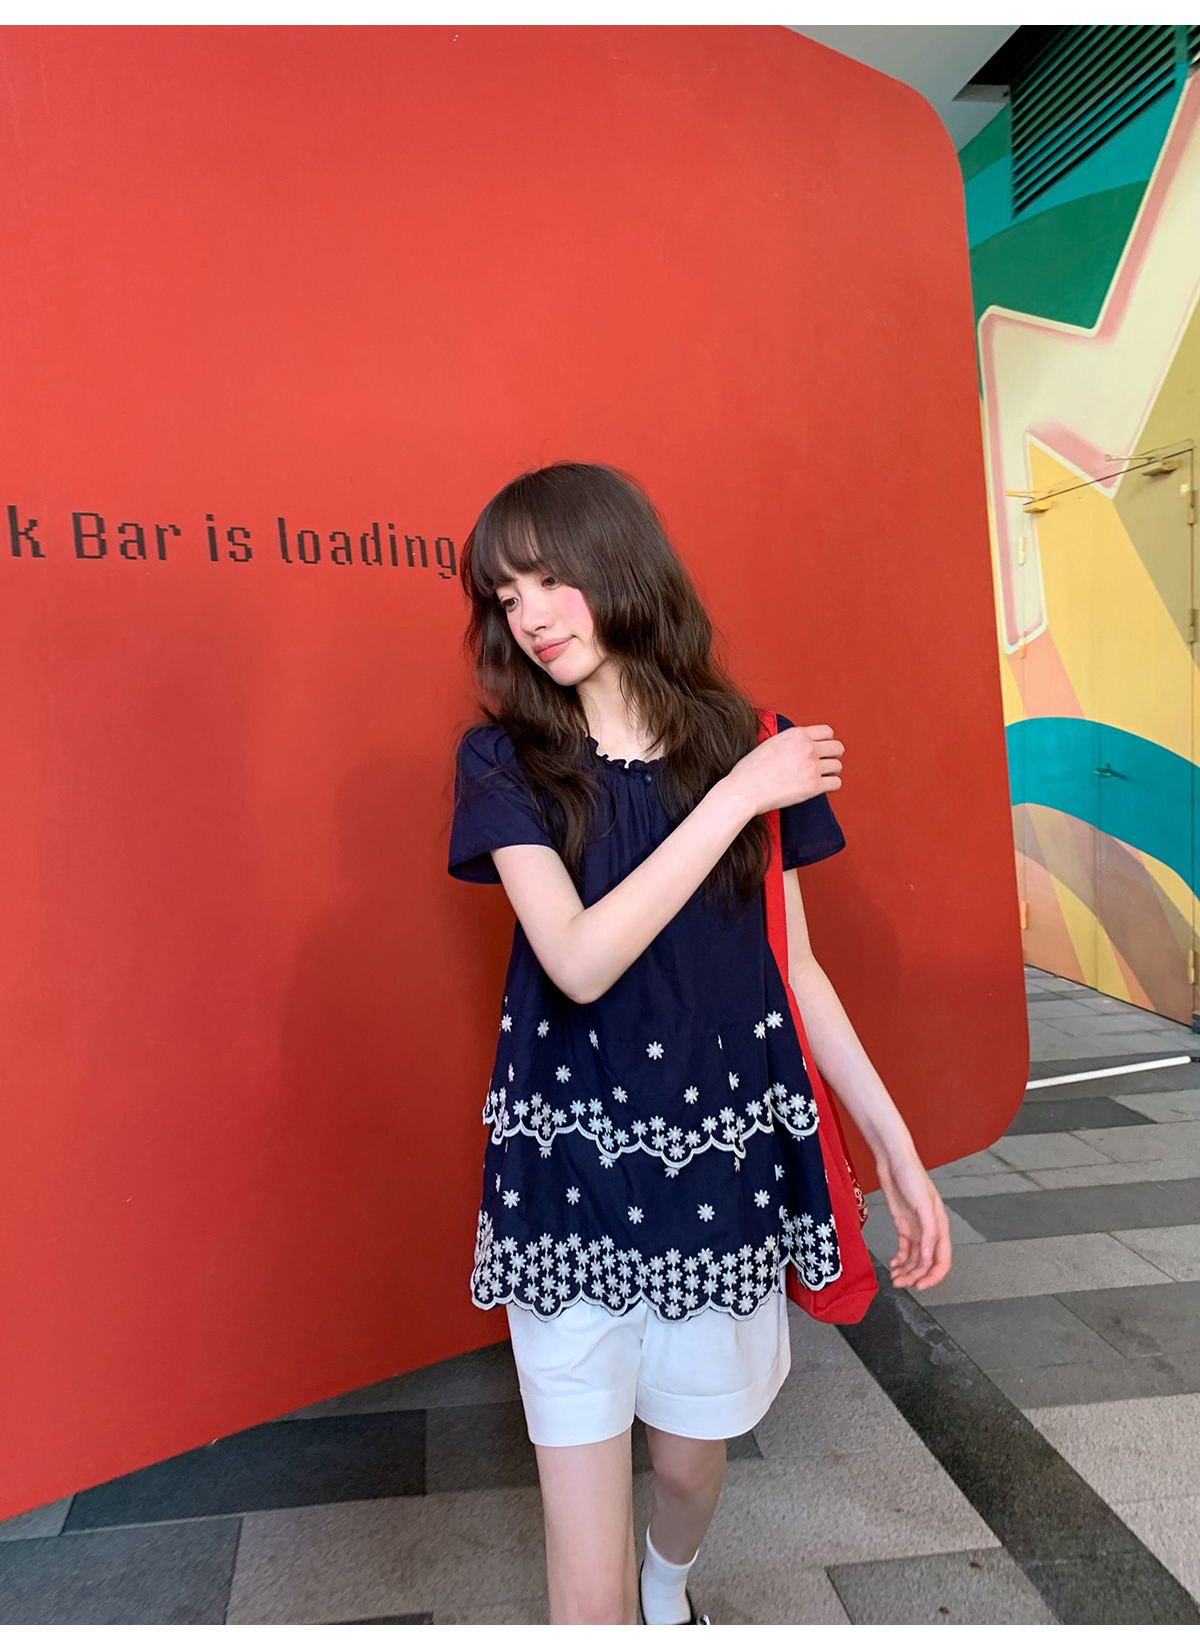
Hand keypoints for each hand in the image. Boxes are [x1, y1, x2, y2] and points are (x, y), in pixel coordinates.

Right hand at [728, 725, 843, 816]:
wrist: (743, 791)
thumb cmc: (751, 770)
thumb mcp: (771, 742)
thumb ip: (792, 740)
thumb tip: (806, 743)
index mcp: (796, 734)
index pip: (828, 732)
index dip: (826, 742)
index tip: (821, 750)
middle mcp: (807, 748)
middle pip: (838, 748)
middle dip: (832, 756)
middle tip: (823, 764)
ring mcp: (811, 767)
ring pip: (838, 766)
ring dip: (830, 772)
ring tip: (818, 777)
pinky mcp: (813, 786)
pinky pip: (836, 783)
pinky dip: (830, 785)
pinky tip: (819, 787)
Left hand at [875, 1149, 951, 1290]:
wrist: (894, 1161)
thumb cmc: (912, 1176)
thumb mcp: (923, 1204)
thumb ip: (928, 1232)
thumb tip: (928, 1257)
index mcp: (939, 1226)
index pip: (942, 1260)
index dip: (933, 1276)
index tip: (920, 1286)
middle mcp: (929, 1230)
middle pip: (927, 1263)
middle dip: (916, 1276)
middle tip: (901, 1284)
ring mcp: (916, 1228)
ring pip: (915, 1258)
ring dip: (906, 1271)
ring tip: (894, 1278)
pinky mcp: (903, 1224)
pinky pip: (904, 1249)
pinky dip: (900, 1259)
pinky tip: (893, 1264)